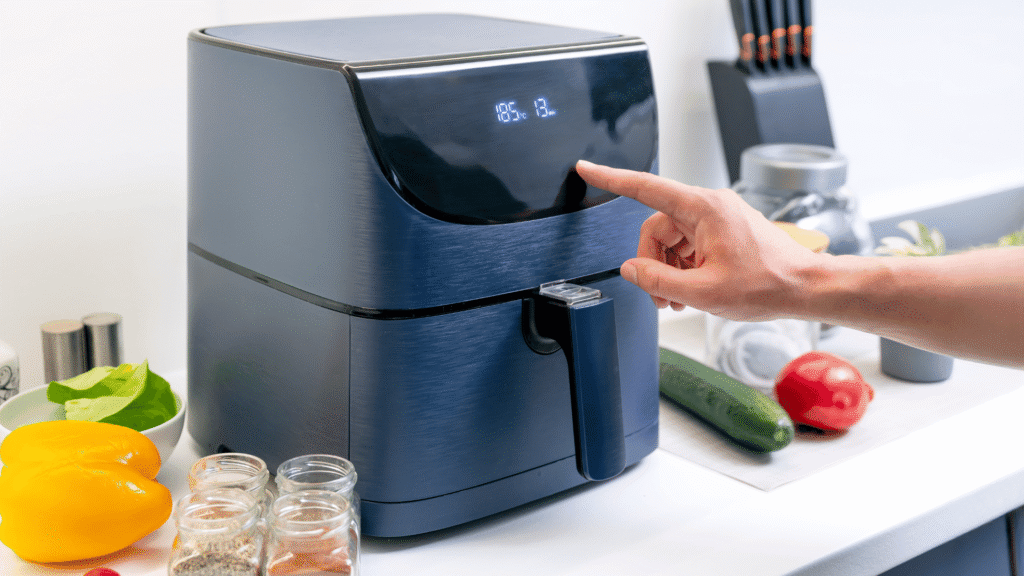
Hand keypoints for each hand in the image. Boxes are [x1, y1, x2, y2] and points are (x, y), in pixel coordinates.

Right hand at [575, 160, 823, 320]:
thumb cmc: (768, 284)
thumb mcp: (703, 291)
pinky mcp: (724, 231)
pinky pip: (688, 245)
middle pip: (657, 228)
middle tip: (660, 296)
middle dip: (652, 263)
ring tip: (679, 299)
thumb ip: (659, 280)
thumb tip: (631, 270)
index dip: (611, 178)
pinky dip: (683, 268)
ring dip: (668, 270)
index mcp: (703, 209)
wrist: (805, 288)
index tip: (587, 169)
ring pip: (671, 240)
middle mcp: (709, 206)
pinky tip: (692, 291)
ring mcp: (718, 218)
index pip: (646, 187)